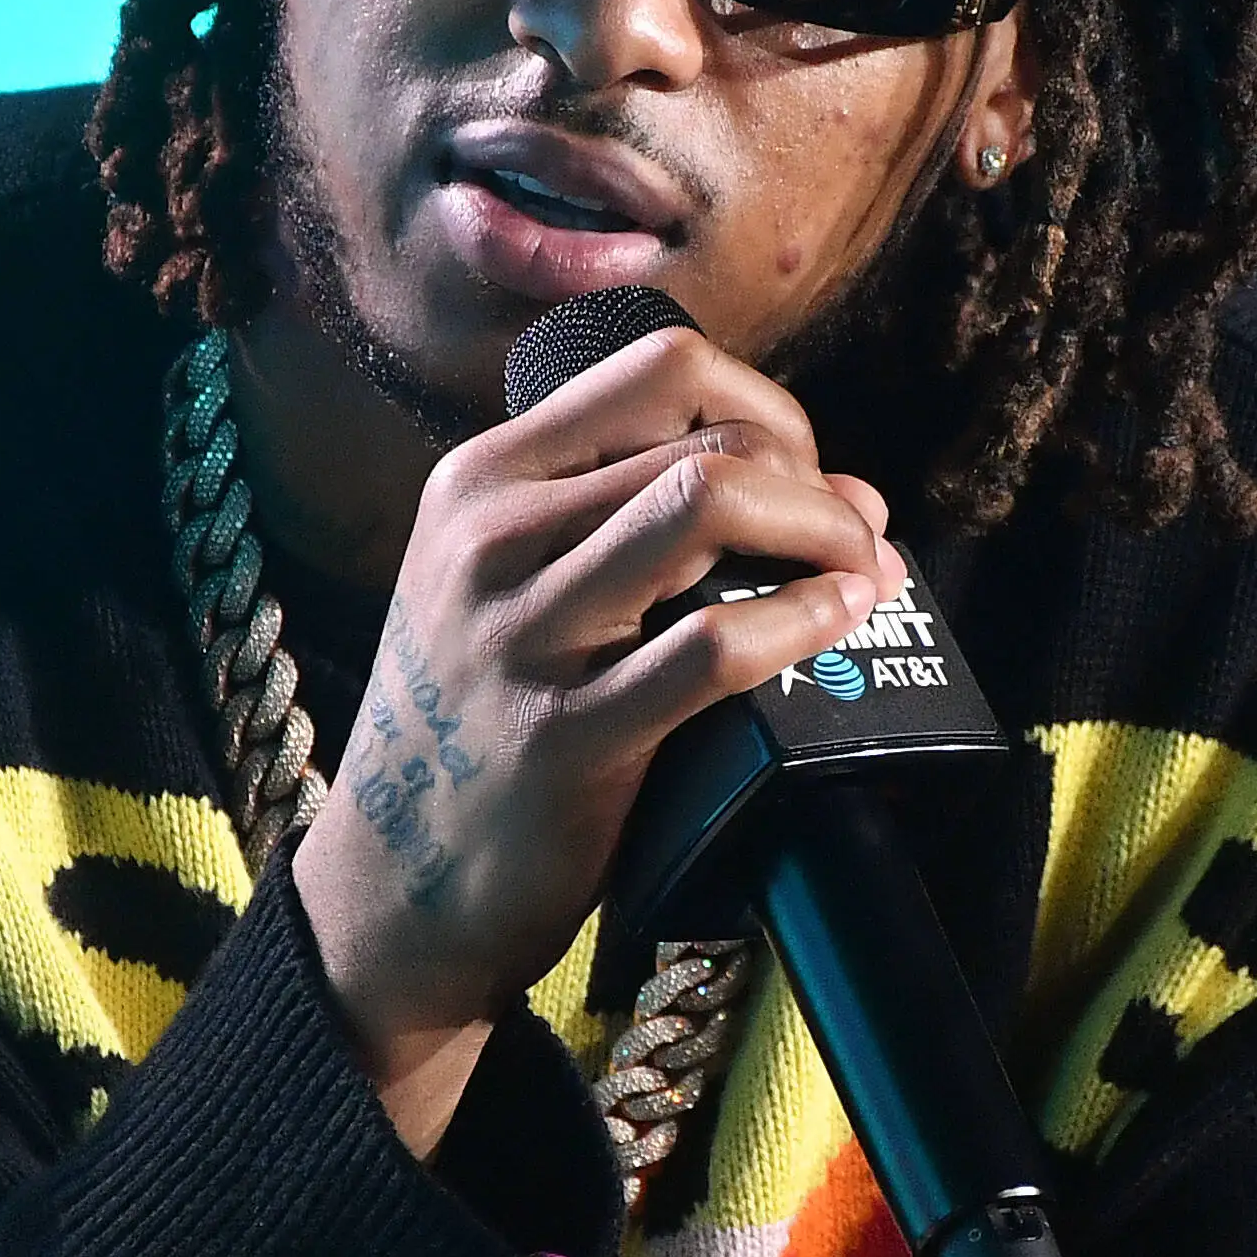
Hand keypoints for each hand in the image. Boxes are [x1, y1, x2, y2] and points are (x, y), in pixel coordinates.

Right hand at [292, 322, 893, 1153]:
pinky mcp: (565, 734)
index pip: (662, 372)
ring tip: (861, 573)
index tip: (803, 475)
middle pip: (706, 442)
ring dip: (823, 531)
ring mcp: (522, 636)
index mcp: (480, 481)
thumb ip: (640, 523)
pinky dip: (804, 619)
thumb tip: (845, 488)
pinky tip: (837, 622)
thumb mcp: (509, 587)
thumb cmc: (482, 722)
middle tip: (854, 539)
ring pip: (710, 507)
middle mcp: (490, 539)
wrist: (394, 884)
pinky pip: (716, 645)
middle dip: (815, 482)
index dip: (768, 410)